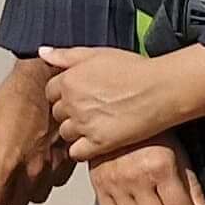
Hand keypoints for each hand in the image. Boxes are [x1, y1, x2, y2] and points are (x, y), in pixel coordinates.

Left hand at [0, 59, 72, 204]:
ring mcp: (52, 166)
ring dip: (24, 194)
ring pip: (37, 197)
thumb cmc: (13, 99)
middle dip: (4, 201)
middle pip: (17, 204)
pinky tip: (36, 169)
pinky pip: (55, 184)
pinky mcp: (68, 159)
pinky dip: (44, 183)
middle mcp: (32, 169)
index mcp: (7, 162)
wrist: (45, 82)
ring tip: (16, 180)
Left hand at [39, 44, 193, 165]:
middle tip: (90, 111)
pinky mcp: (98, 143)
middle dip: (70, 112)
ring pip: (65, 133)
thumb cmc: (135, 70)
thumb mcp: (98, 53)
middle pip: (57, 113)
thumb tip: (42, 53)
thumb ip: (67, 55)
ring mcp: (84, 124)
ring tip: (96, 125)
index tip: (80, 96)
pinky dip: (83, 149)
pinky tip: (96, 142)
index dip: (65, 94)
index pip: (51, 92)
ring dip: (76, 131)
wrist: (162, 90)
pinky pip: (76, 152)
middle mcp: (72, 103)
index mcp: (69, 80)